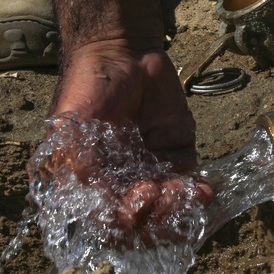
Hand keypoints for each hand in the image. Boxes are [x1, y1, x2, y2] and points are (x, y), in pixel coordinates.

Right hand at [36, 40, 211, 246]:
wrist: (120, 52)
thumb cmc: (86, 92)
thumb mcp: (71, 134)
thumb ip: (82, 172)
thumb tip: (101, 212)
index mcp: (91, 185)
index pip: (109, 221)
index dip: (126, 219)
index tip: (139, 198)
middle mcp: (121, 184)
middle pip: (143, 220)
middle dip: (157, 218)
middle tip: (166, 198)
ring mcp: (151, 171)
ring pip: (169, 206)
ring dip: (180, 209)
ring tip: (190, 197)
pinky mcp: (178, 155)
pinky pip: (190, 183)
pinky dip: (197, 192)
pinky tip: (202, 191)